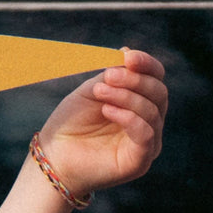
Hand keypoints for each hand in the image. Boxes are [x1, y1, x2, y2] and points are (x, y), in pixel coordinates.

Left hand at [35, 48, 167, 199]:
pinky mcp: (140, 160)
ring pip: (152, 111)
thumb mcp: (90, 92)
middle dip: (135, 80)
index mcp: (139, 101)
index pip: (156, 78)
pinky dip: (129, 117)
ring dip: (126, 97)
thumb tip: (128, 52)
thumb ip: (111, 75)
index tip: (129, 56)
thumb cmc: (70, 123)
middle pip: (158, 92)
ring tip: (99, 91)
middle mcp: (149, 121)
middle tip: (108, 76)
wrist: (53, 156)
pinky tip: (107, 110)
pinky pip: (146, 133)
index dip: (146, 64)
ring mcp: (147, 142)